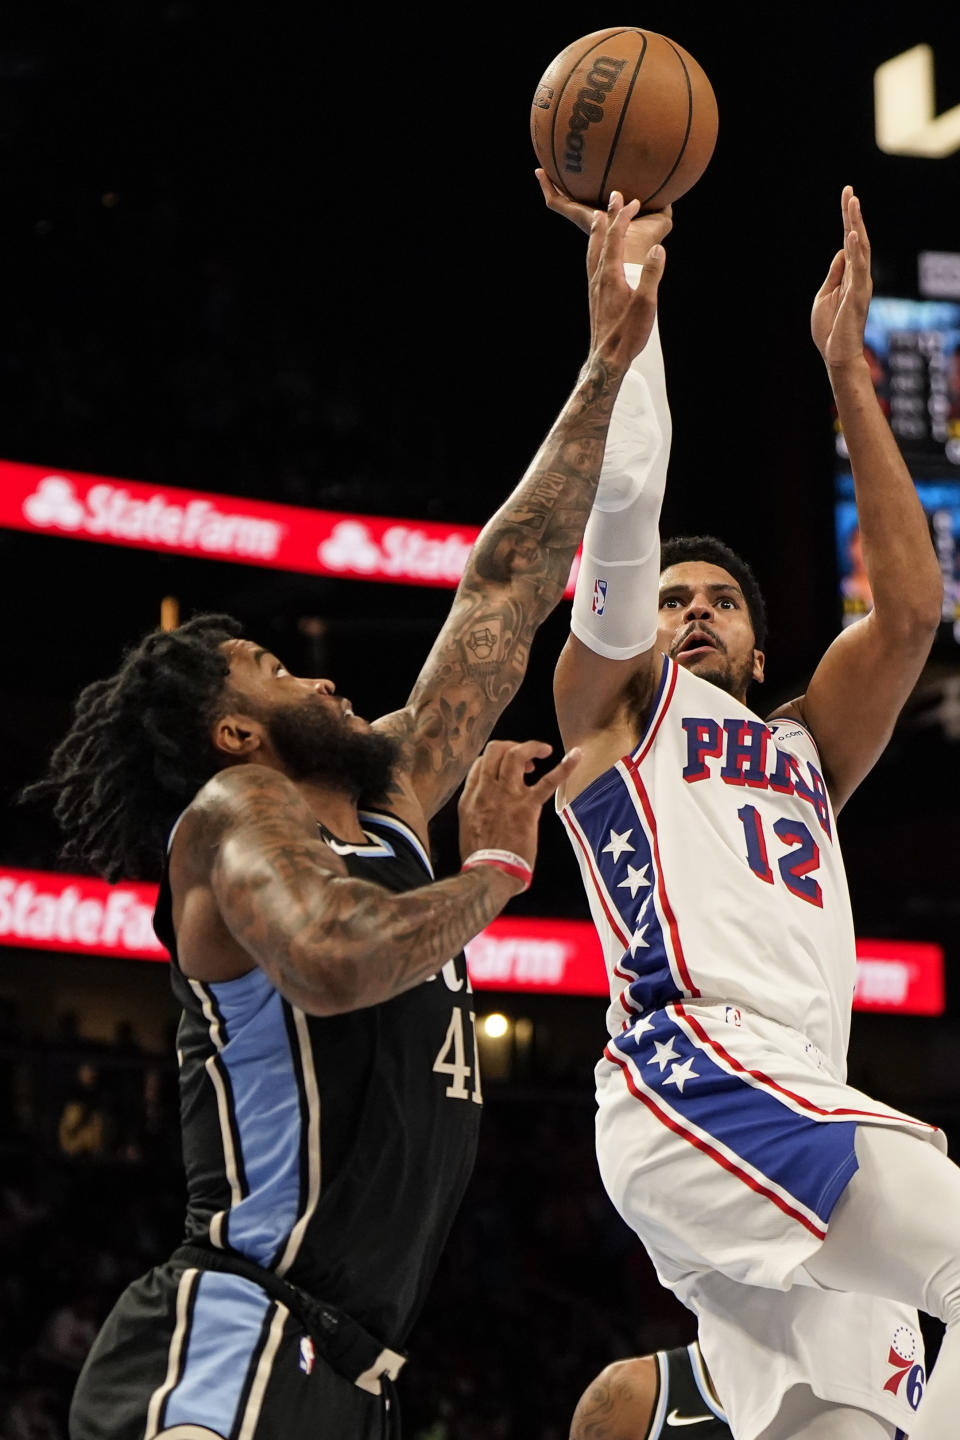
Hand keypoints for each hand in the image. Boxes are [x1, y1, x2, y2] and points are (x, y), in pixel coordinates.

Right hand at [457, 739, 580, 876]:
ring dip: (531, 747)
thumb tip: (490, 811)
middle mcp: (487, 789)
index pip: (482, 763)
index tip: (506, 769)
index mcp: (471, 796)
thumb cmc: (479, 859)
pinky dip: (566, 766)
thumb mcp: (468, 827)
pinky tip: (578, 755)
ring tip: (544, 750)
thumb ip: (478, 812)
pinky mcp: (527, 806)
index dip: (496, 760)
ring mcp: (507, 795)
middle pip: (496, 750)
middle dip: (511, 746)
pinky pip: (548, 781)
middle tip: (526, 759)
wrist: (488, 872)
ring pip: (515, 755)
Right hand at [535, 168, 672, 265]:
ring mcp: (583, 222)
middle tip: (557, 177)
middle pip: (576, 206)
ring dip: (551, 187)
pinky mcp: (577, 219)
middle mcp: (592, 224)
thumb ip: (664, 207)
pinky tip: (540, 172)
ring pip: (562, 204)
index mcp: (608, 225)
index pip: (598, 211)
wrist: (634, 252)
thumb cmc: (648, 243)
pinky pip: (558, 203)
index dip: (593, 200)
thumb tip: (670, 194)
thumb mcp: (661, 219)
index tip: (587, 186)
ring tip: (542, 171)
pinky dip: (548, 187)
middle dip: (567, 193)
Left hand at [583, 190, 667, 372]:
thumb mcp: (646, 303)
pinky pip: (592, 264)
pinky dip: (596, 250)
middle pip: (601, 239)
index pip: (616, 238)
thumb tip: (656, 248)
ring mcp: (594, 287)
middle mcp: (598, 277)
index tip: (633, 201)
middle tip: (612, 197)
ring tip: (599, 219)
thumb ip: (651, 274)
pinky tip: (599, 256)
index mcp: (610, 275)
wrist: (607, 358)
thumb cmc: (627, 333)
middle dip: (608, 216)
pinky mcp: (594, 297)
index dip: (624, 217)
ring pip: (592, 251)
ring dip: (598, 232)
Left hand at [811, 186, 872, 369]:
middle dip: (853, 215)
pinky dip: (855, 251)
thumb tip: (841, 250)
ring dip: (856, 225)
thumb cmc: (830, 328)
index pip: (849, 241)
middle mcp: (858, 276)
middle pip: (857, 239)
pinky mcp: (858, 296)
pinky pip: (859, 269)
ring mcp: (860, 285)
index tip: (847, 195)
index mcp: (849, 274)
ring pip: (861, 249)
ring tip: (853, 203)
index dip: (848, 218)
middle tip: (849, 191)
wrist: (835, 354)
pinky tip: (851, 235)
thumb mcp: (825, 294)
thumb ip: (835, 273)